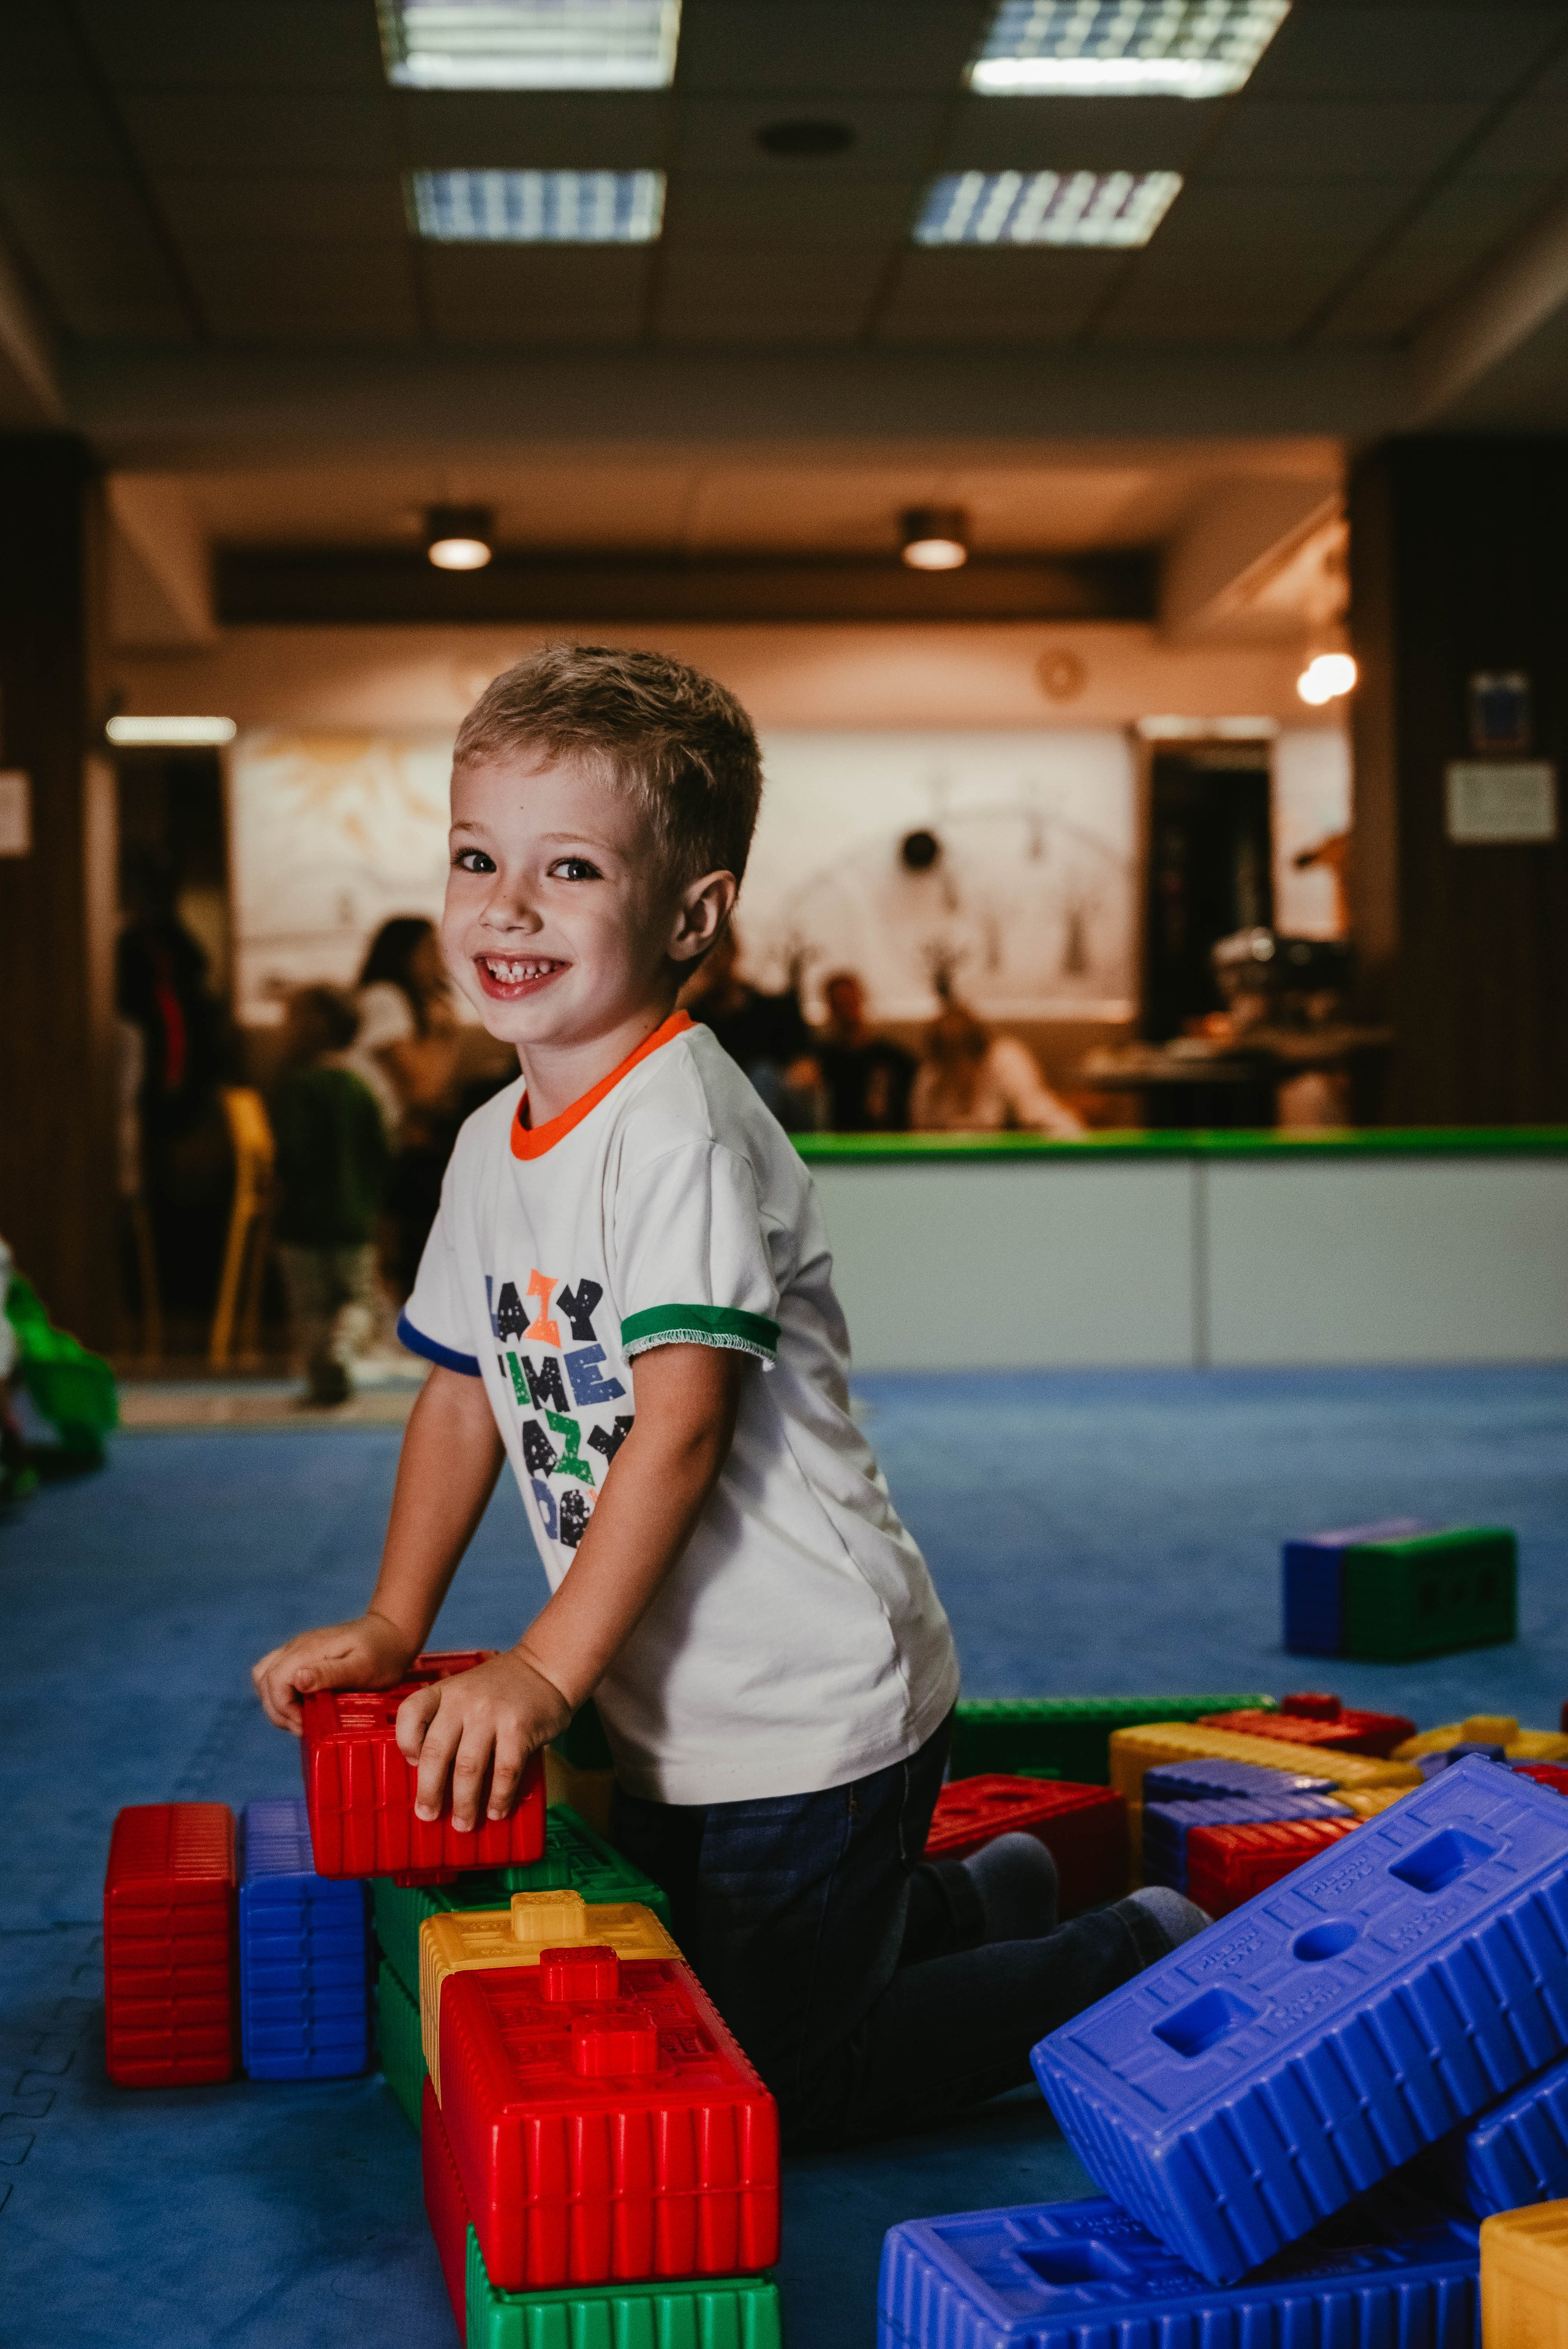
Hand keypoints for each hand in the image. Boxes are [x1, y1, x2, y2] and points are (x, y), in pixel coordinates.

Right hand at [251, 1610, 416, 1735]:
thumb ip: (329, 1674)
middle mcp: (297, 1647)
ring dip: (277, 1703)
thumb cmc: (383, 1653)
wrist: (393, 1633)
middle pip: (264, 1681)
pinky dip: (282, 1695)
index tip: (306, 1725)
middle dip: (278, 1710)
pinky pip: (277, 1676)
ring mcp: (298, 1650)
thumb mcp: (362, 1667)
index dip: (284, 1709)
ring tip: (303, 1718)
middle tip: (306, 1726)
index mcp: (308, 1650)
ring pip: (264, 1677)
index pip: (273, 1681)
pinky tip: (306, 1706)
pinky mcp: (303, 1656)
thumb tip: (298, 1680)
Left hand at [396, 1649, 573, 1830]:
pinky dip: (499, 1797)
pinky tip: (496, 1811)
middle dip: (430, 1790)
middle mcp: (463, 1700)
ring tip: (463, 1824)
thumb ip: (448, 1722)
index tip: (412, 1764)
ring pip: (469, 1768)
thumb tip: (434, 1778)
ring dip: (465, 1803)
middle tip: (428, 1815)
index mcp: (445, 1691)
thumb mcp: (465, 1691)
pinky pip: (504, 1772)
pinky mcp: (519, 1729)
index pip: (411, 1713)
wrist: (546, 1668)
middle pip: (436, 1751)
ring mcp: (491, 1714)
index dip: (406, 1742)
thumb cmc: (501, 1690)